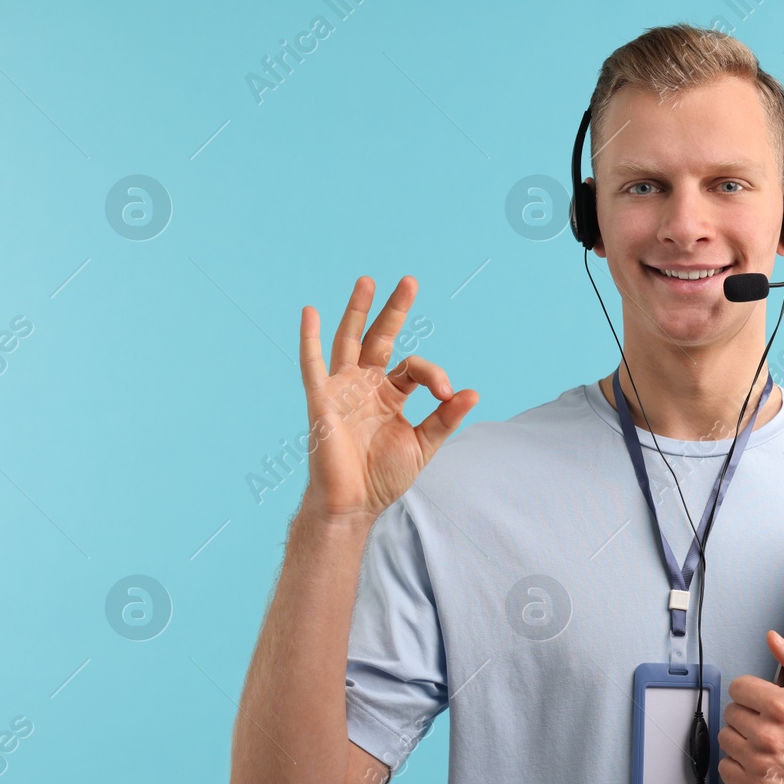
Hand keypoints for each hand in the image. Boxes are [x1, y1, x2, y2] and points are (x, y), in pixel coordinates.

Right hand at [297, 276, 476, 523]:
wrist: (354, 503)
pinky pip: (312, 363)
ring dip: (358, 310)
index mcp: (390, 395)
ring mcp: (342, 389)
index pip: (414, 368)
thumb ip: (446, 418)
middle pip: (381, 338)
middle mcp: (366, 385)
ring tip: (368, 281)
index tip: (447, 393)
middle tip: (410, 281)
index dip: (434, 374)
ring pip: (350, 340)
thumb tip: (473, 392)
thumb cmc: (383, 476)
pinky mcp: (321, 399)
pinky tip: (310, 312)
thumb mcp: (423, 444)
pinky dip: (310, 338)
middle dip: (395, 310)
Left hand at [717, 630, 783, 783]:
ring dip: (741, 738)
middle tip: (767, 722)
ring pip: (725, 738)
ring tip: (763, 741)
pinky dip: (737, 764)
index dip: (751, 692)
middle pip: (731, 712)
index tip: (761, 701)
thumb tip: (773, 639)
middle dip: (748, 714)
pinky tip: (757, 760)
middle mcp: (768, 736)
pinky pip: (725, 767)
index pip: (738, 687)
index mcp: (781, 707)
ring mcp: (759, 763)